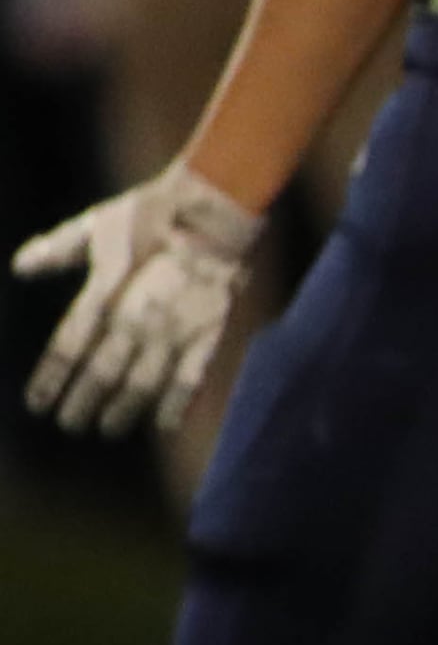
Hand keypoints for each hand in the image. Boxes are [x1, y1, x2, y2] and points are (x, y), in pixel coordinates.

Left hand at [13, 162, 267, 436]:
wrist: (210, 216)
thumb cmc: (148, 215)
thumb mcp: (96, 224)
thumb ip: (58, 248)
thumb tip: (20, 266)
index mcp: (106, 291)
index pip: (69, 344)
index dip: (50, 378)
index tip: (36, 404)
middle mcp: (135, 318)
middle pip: (102, 372)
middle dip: (82, 402)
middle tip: (69, 425)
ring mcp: (173, 329)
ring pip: (143, 382)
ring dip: (123, 410)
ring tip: (108, 429)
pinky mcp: (206, 334)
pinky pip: (190, 378)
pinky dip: (177, 404)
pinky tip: (164, 424)